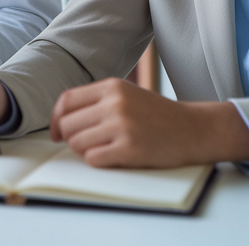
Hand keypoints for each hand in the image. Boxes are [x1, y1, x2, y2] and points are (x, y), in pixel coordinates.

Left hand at [49, 78, 248, 167]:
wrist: (193, 129)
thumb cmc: (156, 114)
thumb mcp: (126, 94)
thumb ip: (96, 101)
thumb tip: (59, 121)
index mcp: (111, 86)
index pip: (66, 101)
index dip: (55, 119)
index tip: (56, 132)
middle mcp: (114, 103)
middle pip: (67, 124)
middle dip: (71, 138)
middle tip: (86, 143)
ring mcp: (122, 126)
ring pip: (77, 143)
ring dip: (84, 150)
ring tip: (103, 148)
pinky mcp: (129, 149)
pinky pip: (93, 159)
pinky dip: (97, 161)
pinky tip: (112, 156)